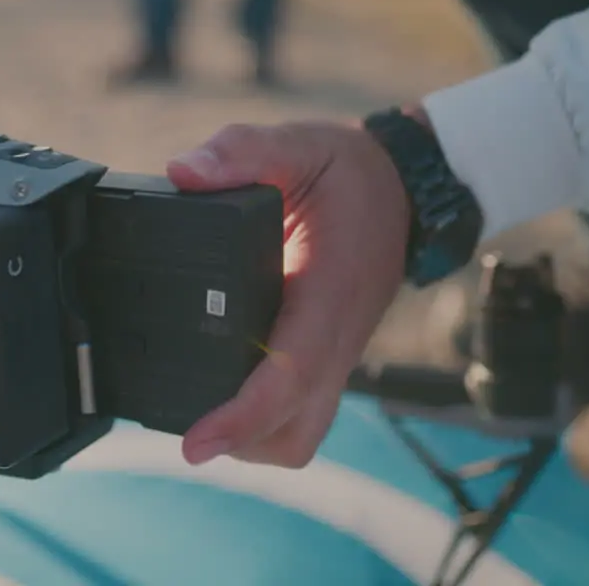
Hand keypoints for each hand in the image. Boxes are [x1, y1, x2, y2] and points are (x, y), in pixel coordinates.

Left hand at [167, 119, 410, 468]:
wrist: (403, 188)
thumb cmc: (349, 173)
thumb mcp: (299, 145)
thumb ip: (241, 152)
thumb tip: (184, 171)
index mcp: (329, 293)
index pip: (290, 374)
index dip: (243, 416)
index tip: (198, 443)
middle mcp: (337, 338)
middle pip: (294, 430)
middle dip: (241, 443)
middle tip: (187, 433)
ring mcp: (336, 355)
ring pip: (299, 433)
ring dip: (253, 439)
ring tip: (201, 419)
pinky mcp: (325, 358)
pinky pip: (298, 410)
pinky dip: (261, 419)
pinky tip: (222, 395)